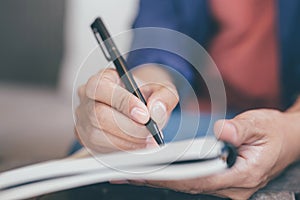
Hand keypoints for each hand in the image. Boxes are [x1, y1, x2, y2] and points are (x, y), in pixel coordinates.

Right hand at [75, 65, 178, 152]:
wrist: (140, 110)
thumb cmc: (145, 96)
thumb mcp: (161, 89)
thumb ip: (164, 95)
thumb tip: (155, 110)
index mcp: (102, 79)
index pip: (102, 88)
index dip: (123, 102)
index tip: (145, 115)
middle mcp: (87, 98)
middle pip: (98, 114)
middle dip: (128, 127)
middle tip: (149, 132)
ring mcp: (84, 119)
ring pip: (98, 134)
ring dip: (126, 141)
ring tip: (148, 141)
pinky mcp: (86, 138)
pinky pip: (99, 147)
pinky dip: (122, 149)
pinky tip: (138, 146)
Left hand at [128, 109, 299, 198]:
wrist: (286, 140)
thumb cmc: (274, 133)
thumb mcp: (260, 125)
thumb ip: (240, 129)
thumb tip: (220, 131)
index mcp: (243, 174)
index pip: (200, 179)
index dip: (172, 176)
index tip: (147, 171)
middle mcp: (232, 186)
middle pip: (189, 185)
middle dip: (157, 180)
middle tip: (129, 173)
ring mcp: (227, 185)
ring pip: (189, 185)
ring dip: (162, 178)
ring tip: (135, 172)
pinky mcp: (222, 180)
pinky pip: (194, 180)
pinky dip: (174, 176)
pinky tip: (158, 171)